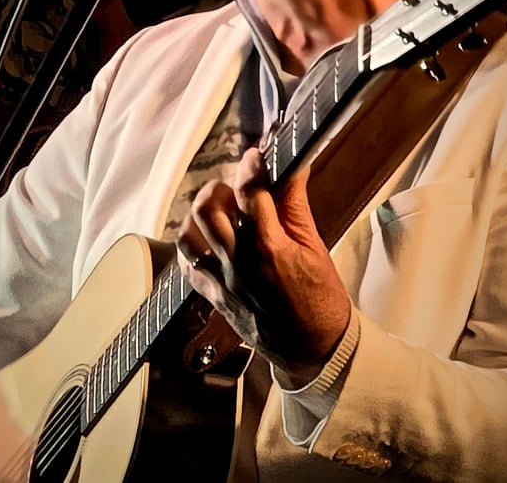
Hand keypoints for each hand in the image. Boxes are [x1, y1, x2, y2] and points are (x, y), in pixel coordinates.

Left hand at [177, 147, 350, 383]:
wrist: (313, 350)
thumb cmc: (321, 300)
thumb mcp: (316, 248)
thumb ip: (295, 206)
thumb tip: (292, 167)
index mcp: (269, 249)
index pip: (250, 193)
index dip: (252, 166)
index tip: (256, 155)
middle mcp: (238, 264)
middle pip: (208, 209)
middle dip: (220, 188)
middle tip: (237, 189)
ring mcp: (221, 282)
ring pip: (188, 235)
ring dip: (201, 216)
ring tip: (222, 214)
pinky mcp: (212, 296)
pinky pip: (186, 264)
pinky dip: (192, 245)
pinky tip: (209, 239)